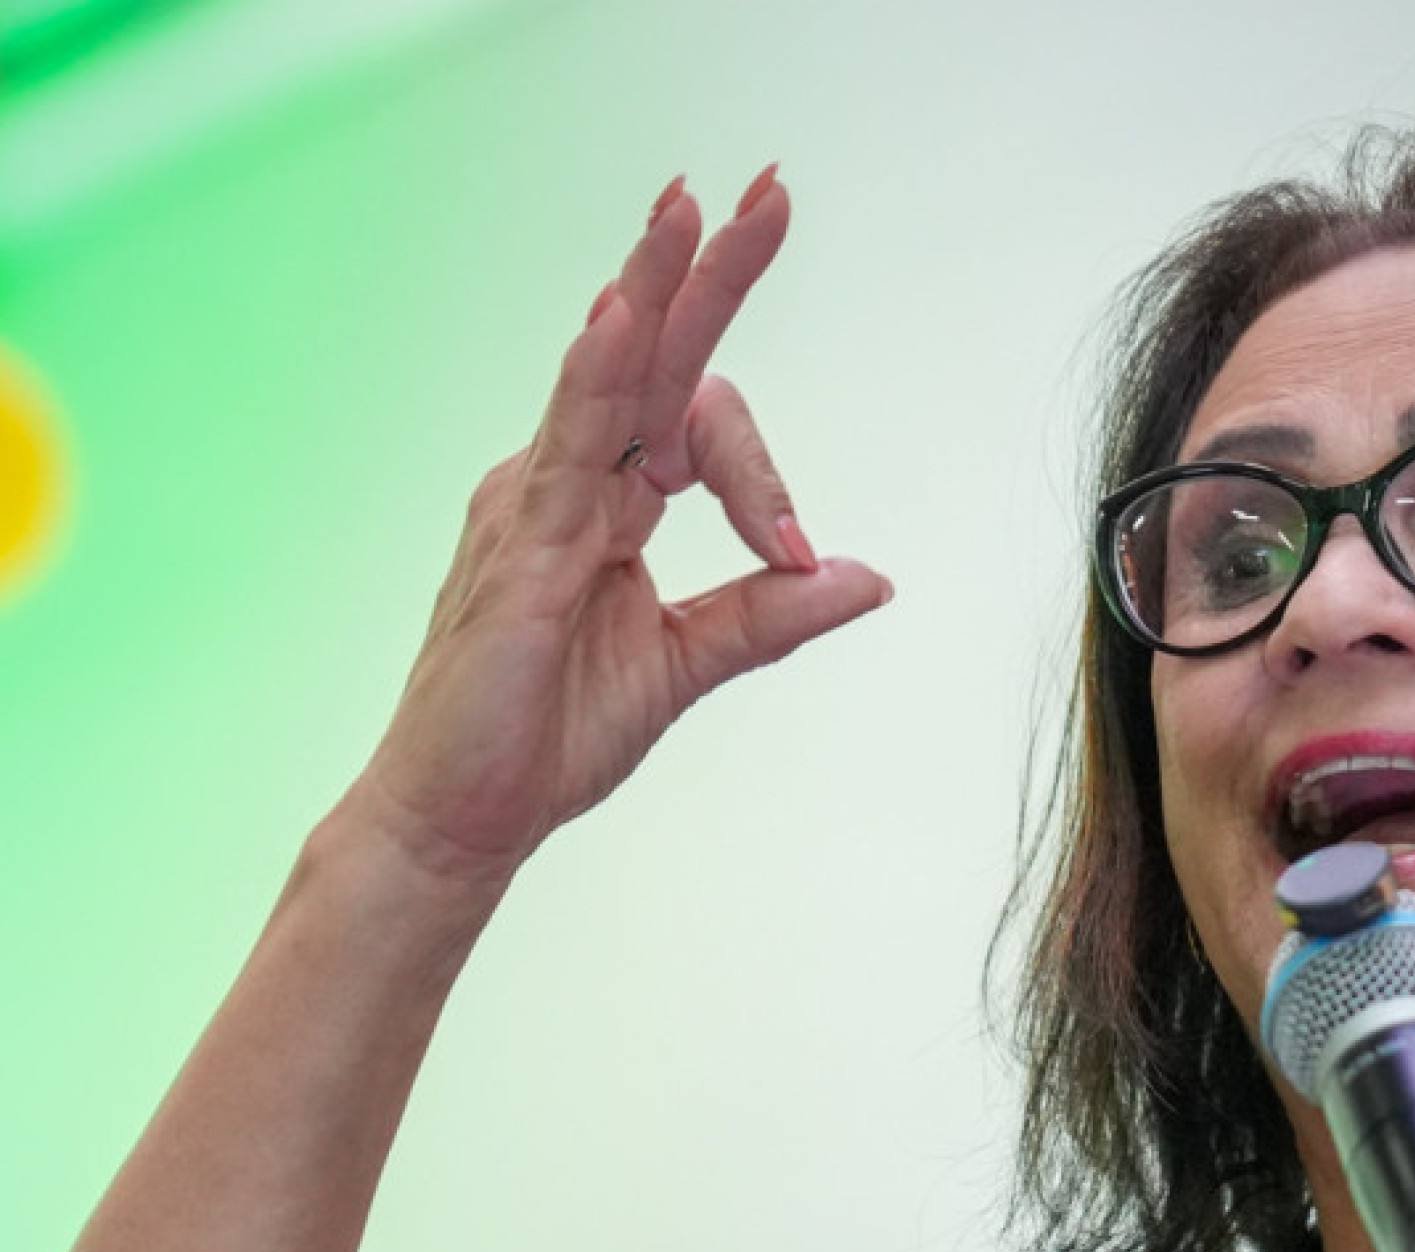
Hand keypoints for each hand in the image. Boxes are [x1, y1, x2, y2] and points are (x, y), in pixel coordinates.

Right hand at [348, 168, 892, 882]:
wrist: (466, 818)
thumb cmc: (548, 734)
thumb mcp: (690, 664)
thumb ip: (770, 613)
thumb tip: (866, 577)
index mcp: (608, 501)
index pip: (695, 422)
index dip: (761, 477)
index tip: (792, 551)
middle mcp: (566, 481)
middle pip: (651, 355)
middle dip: (706, 271)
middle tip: (765, 189)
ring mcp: (535, 502)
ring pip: (610, 375)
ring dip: (655, 288)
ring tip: (689, 209)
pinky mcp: (523, 545)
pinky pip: (567, 442)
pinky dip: (597, 375)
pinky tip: (623, 317)